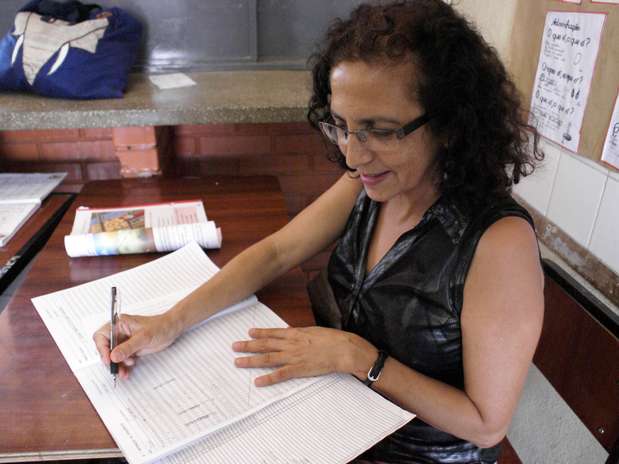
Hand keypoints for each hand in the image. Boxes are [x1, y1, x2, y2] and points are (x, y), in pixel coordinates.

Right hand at [93, 313, 181, 378]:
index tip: (108, 359)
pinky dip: (123, 366)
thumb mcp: (143, 337)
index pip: (102, 336)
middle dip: (110, 360)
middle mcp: (119, 332)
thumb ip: (128, 347)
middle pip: (106, 348)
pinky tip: (126, 371)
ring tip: (122, 373)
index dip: (102, 348)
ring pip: (113, 356)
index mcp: (119, 324)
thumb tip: (113, 356)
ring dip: (117, 365)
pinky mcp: (129, 349)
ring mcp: (124, 341)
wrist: (171, 329)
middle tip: (115, 369)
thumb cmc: (160, 326)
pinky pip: (121, 359)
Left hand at [232, 326, 376, 386]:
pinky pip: (280, 375)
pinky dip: (268, 379)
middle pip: (265, 345)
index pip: (273, 333)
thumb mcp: (313, 331)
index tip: (249, 333)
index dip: (260, 333)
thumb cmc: (331, 339)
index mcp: (295, 334)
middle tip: (234, 346)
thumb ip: (299, 333)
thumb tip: (289, 332)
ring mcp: (293, 357)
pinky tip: (257, 381)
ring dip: (252, 360)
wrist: (342, 349)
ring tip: (238, 362)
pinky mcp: (299, 369)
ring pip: (268, 359)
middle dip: (248, 346)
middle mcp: (291, 345)